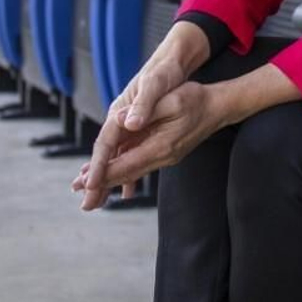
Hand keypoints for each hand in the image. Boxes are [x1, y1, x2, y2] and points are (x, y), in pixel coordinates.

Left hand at [74, 82, 227, 209]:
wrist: (218, 107)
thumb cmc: (196, 100)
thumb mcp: (171, 100)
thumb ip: (146, 110)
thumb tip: (121, 120)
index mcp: (161, 145)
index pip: (127, 164)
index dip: (105, 174)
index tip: (86, 185)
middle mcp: (162, 156)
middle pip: (127, 175)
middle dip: (103, 188)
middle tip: (82, 202)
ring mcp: (164, 157)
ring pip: (132, 174)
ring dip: (111, 183)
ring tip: (90, 194)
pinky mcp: (164, 153)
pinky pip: (139, 167)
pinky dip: (123, 175)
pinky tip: (114, 182)